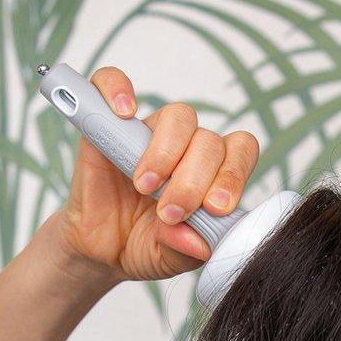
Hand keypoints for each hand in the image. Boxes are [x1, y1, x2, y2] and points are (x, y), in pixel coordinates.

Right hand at [56, 66, 258, 281]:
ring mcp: (150, 133)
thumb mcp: (169, 258)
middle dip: (194, 180)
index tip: (215, 208)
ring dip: (166, 152)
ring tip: (145, 186)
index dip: (233, 175)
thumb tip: (201, 243)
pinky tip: (123, 113)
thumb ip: (186, 249)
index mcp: (214, 174)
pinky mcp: (108, 124)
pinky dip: (118, 89)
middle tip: (170, 212)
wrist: (100, 248)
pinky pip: (112, 81)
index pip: (240, 152)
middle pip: (209, 140)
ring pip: (178, 117)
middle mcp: (188, 148)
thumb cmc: (145, 246)